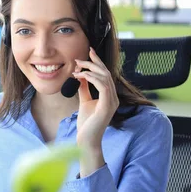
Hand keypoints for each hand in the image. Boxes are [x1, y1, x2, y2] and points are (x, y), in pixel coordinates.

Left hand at [72, 47, 118, 175]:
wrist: (86, 140)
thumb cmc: (86, 123)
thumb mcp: (84, 101)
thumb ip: (84, 89)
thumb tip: (80, 76)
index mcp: (109, 96)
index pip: (105, 74)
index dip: (97, 62)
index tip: (88, 51)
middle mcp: (113, 97)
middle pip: (106, 73)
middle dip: (93, 63)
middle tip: (79, 58)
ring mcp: (112, 102)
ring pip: (105, 78)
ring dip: (90, 70)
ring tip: (77, 67)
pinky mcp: (107, 106)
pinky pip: (103, 86)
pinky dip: (92, 78)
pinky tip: (81, 76)